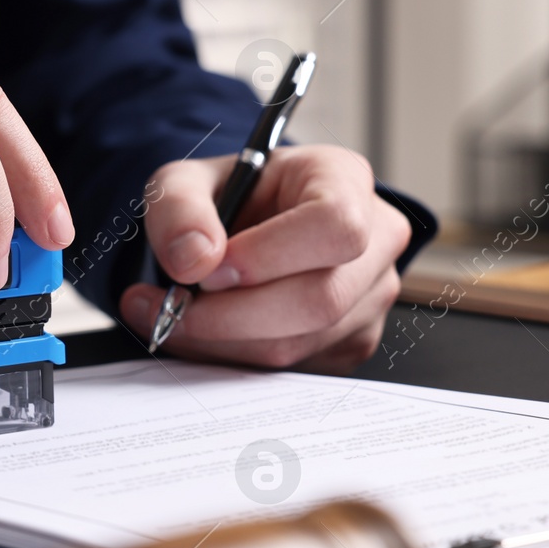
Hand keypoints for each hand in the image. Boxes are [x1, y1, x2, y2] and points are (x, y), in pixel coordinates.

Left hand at [118, 145, 410, 372]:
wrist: (247, 226)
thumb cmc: (231, 196)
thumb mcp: (186, 181)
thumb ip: (179, 207)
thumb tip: (194, 261)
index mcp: (344, 179)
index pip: (334, 226)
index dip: (268, 257)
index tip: (210, 270)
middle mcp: (375, 238)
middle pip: (320, 299)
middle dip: (232, 315)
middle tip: (173, 306)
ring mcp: (370, 296)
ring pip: (301, 343)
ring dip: (224, 342)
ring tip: (175, 317)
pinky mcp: (353, 341)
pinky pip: (295, 368)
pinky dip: (237, 358)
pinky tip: (209, 331)